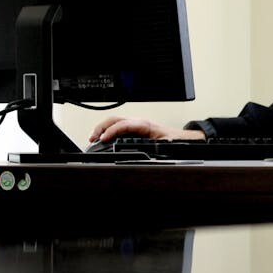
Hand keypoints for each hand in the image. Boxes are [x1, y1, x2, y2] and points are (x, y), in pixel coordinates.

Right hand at [89, 116, 204, 142]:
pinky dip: (107, 131)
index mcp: (145, 125)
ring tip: (93, 138)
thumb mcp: (166, 145)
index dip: (112, 131)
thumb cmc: (173, 140)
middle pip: (115, 119)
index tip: (104, 138)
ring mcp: (135, 125)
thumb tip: (150, 152)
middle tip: (92, 139)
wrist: (180, 139)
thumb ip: (157, 148)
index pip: (124, 125)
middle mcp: (138, 123)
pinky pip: (117, 127)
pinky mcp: (133, 130)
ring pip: (114, 122)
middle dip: (102, 127)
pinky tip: (103, 138)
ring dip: (102, 128)